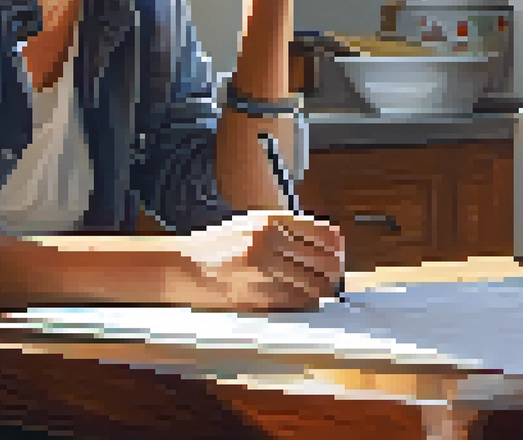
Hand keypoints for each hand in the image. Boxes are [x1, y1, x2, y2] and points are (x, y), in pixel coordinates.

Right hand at [176, 211, 344, 311]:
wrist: (183, 265)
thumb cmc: (219, 245)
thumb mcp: (252, 224)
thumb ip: (285, 229)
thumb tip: (329, 241)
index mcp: (270, 221)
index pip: (323, 234)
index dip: (337, 248)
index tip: (339, 255)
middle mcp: (269, 242)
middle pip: (323, 262)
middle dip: (333, 274)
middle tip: (334, 279)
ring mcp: (263, 269)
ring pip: (312, 285)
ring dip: (320, 291)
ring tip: (320, 292)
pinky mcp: (256, 293)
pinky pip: (294, 302)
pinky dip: (303, 303)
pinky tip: (301, 300)